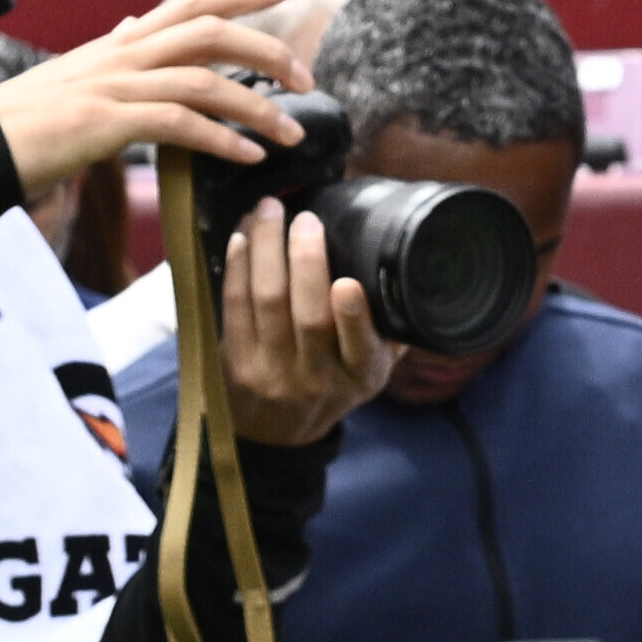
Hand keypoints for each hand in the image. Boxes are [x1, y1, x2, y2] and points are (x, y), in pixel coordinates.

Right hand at [0, 0, 317, 195]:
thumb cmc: (28, 119)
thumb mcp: (77, 72)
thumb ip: (115, 50)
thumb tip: (136, 25)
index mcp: (121, 42)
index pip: (191, 2)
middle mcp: (122, 54)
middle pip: (210, 31)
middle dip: (268, 49)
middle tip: (306, 79)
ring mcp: (114, 85)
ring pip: (203, 80)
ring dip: (257, 109)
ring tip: (290, 134)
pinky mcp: (105, 122)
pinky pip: (178, 124)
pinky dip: (221, 141)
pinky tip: (247, 158)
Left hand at [201, 199, 387, 449]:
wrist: (278, 432)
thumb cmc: (334, 385)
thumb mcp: (373, 370)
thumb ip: (389, 329)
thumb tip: (407, 268)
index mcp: (361, 376)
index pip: (360, 348)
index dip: (353, 316)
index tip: (348, 284)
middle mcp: (316, 376)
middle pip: (307, 316)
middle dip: (305, 260)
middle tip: (305, 218)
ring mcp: (272, 369)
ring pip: (266, 302)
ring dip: (266, 249)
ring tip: (270, 210)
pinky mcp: (236, 360)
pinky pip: (234, 306)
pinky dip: (238, 266)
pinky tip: (244, 236)